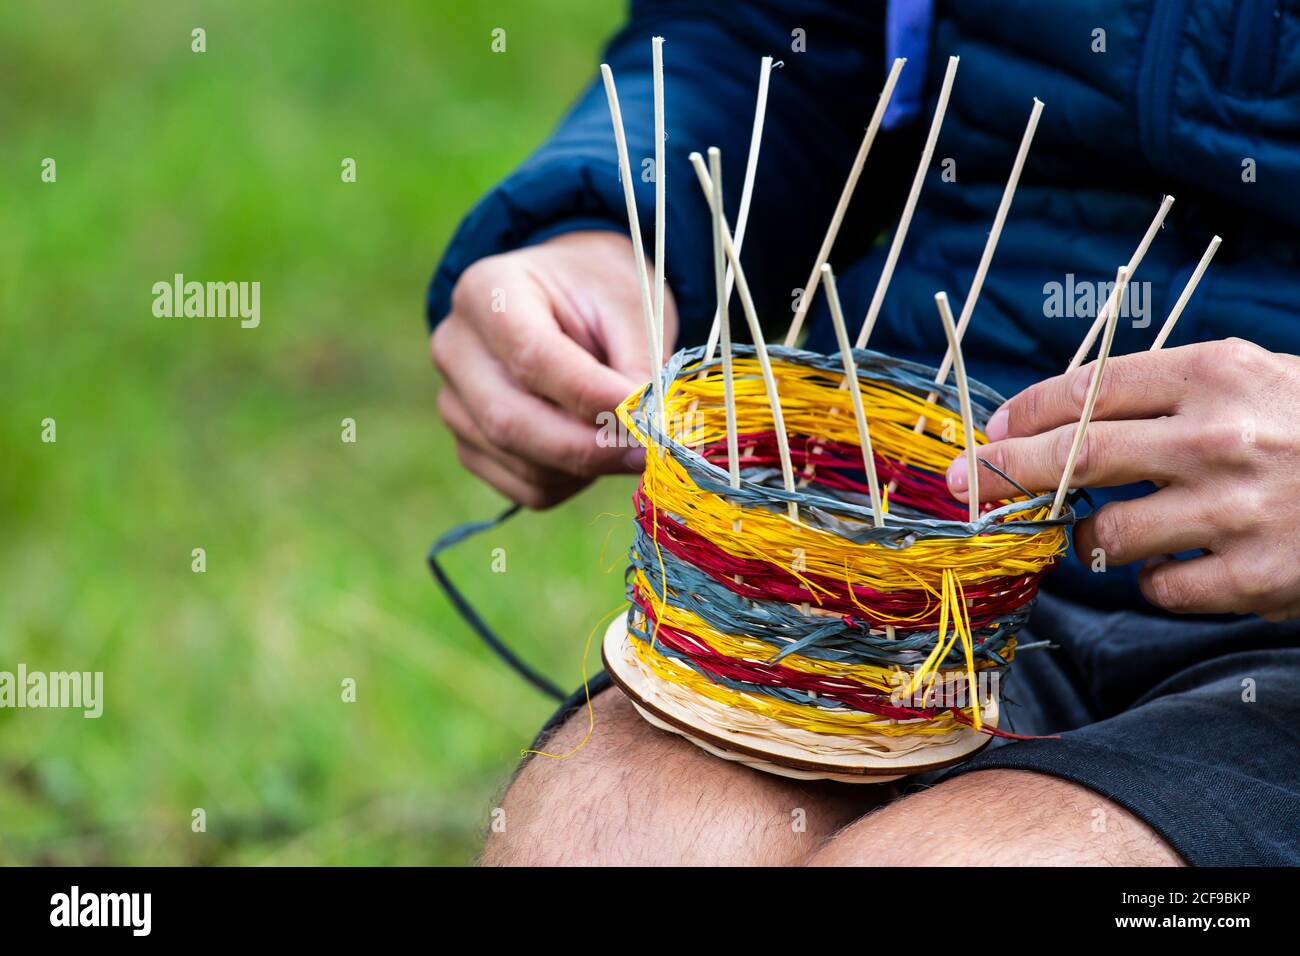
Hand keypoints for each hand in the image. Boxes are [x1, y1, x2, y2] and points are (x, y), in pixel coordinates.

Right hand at [431, 231, 675, 508]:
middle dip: (589, 447)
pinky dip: (574, 483)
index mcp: (488, 292)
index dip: (592, 397)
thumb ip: (638, 366)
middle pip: (511, 421)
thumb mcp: (630, 309)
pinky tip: (595, 448)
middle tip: (648, 452)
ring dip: (587, 468)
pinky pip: (527, 489)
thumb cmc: (600, 296)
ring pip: (522, 464)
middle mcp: (455, 349)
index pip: (532, 358)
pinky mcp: (470, 446)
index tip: (646, 418)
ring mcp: (454, 403)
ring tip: (626, 437)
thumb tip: (649, 430)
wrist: (567, 299)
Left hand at [945, 338, 1299, 618]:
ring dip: (1089, 542)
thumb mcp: (1252, 379)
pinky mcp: (1254, 578)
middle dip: (1001, 473)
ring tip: (1114, 534)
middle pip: (1072, 457)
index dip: (1025, 415)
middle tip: (961, 485)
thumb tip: (1054, 419)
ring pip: (1104, 538)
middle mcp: (1217, 438)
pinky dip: (1155, 581)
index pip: (1087, 391)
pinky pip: (1158, 590)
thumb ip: (1164, 394)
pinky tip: (1183, 563)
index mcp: (1215, 373)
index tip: (992, 432)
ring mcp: (1235, 511)